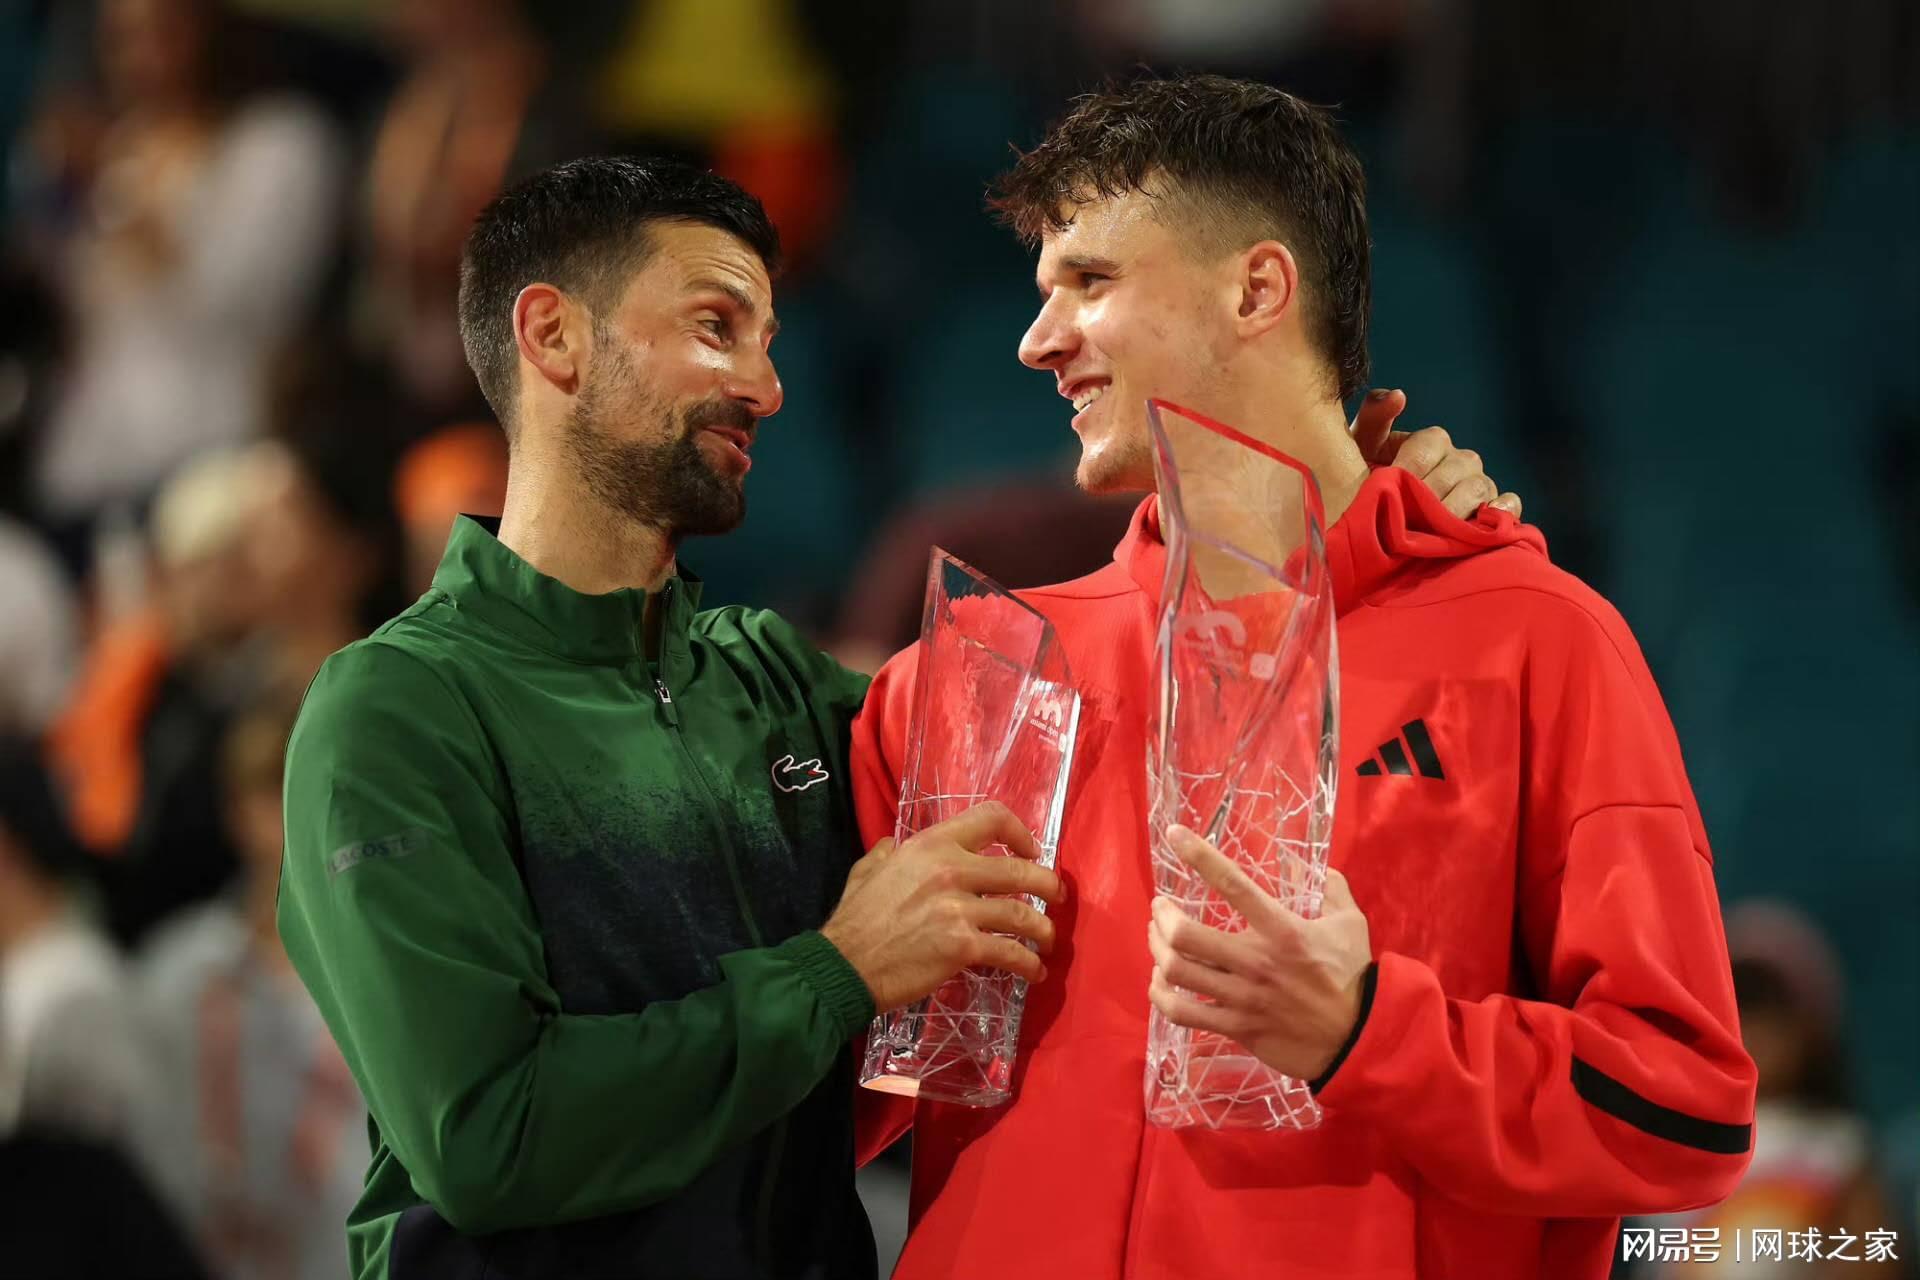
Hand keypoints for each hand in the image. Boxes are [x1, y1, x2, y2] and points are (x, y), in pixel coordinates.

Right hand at [821, 802, 1062, 1012]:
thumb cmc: (855, 919)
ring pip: (1023, 914)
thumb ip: (888, 852)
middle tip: (1056, 898)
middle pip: (1021, 869)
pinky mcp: (963, 946)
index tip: (1031, 851)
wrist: (844, 965)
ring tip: (1048, 941)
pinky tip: (1033, 971)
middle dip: (1048, 885)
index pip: (992, 818)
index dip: (1021, 833)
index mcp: (931, 844)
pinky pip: (1011, 952)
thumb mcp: (869, 868)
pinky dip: (1029, 963)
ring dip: (1044, 930)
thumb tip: (894, 846)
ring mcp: (959, 908)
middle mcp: (951, 869)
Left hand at [1147, 825, 1370, 1081]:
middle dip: (1162, 916)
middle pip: (1184, 935)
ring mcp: (1243, 998)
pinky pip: (1182, 1012)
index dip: (1199, 856)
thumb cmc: (1352, 978)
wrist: (1360, 1039)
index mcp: (1283, 930)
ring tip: (1157, 938)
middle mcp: (1256, 962)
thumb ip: (1332, 890)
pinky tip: (1160, 982)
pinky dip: (1161, 994)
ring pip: (1177, 972)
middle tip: (1160, 908)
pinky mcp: (1237, 1028)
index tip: (1174, 835)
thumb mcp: (1350, 924)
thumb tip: (1315, 867)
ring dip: (1156, 949)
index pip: (1233, 885)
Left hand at [1350, 388, 1522, 519]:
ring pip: (1479, 487)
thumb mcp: (1363, 449)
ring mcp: (1480, 484)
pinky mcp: (1494, 511)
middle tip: (1405, 516)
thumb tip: (1399, 395)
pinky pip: (1509, 505)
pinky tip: (1487, 521)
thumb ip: (1374, 418)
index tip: (1388, 487)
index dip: (1408, 468)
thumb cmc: (1367, 481)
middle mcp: (1461, 460)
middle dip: (1428, 495)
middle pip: (1455, 470)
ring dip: (1456, 509)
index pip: (1428, 446)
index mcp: (1433, 441)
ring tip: (1433, 527)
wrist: (1377, 524)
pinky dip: (1504, 511)